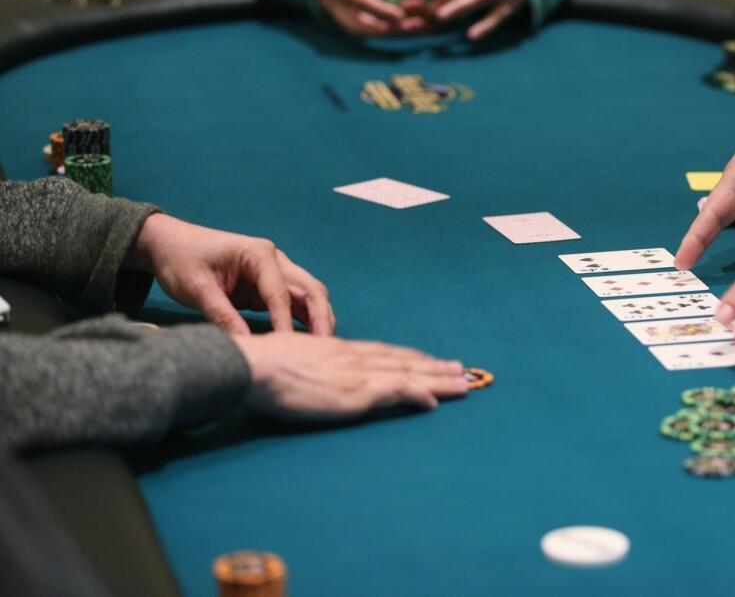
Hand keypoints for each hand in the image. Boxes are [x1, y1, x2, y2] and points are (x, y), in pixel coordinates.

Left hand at [127, 214, 333, 335]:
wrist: (169, 244)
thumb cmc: (181, 260)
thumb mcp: (197, 289)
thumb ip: (223, 315)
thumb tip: (247, 345)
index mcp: (259, 254)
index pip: (280, 294)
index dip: (285, 323)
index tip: (287, 349)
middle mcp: (275, 260)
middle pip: (311, 290)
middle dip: (320, 319)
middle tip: (324, 349)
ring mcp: (275, 273)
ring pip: (309, 296)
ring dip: (318, 320)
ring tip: (322, 349)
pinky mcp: (268, 287)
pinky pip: (295, 303)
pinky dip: (304, 320)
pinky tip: (309, 341)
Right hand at [233, 332, 466, 418]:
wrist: (253, 366)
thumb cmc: (261, 367)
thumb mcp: (292, 360)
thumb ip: (310, 367)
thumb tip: (314, 376)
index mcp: (339, 350)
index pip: (384, 352)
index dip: (409, 357)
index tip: (428, 359)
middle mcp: (355, 358)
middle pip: (404, 360)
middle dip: (434, 366)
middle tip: (461, 369)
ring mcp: (358, 374)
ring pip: (409, 373)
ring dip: (439, 379)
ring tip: (463, 383)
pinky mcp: (357, 392)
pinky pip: (397, 390)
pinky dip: (418, 394)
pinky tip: (435, 401)